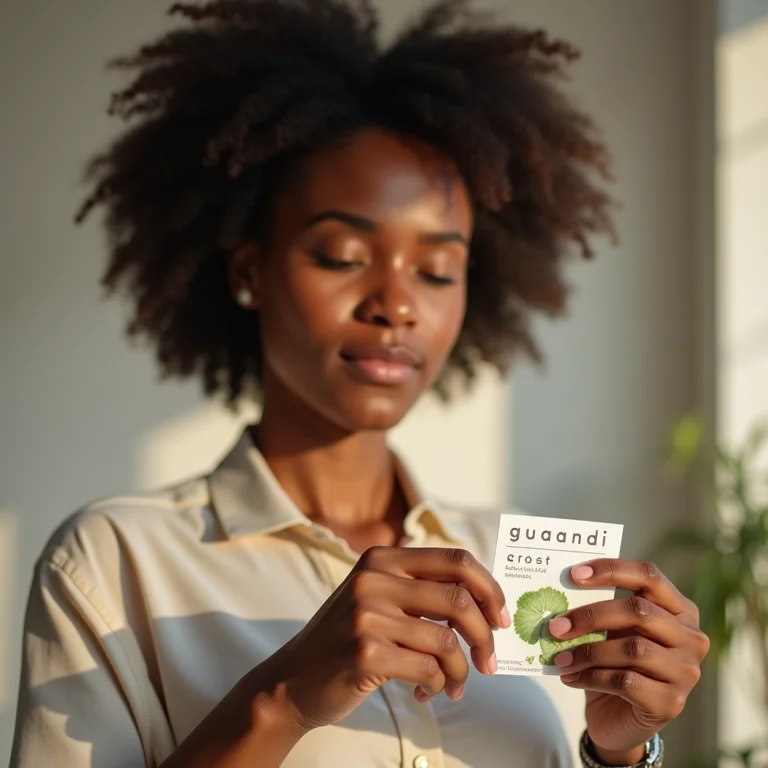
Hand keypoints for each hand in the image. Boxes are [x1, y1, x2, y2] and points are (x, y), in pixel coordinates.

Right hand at [264, 546, 508, 731]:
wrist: (292, 680)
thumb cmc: (346, 640)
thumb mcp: (378, 598)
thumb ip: (420, 590)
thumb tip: (486, 603)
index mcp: (383, 558)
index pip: (455, 559)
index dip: (489, 587)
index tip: (500, 618)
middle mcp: (374, 578)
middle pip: (459, 598)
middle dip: (485, 635)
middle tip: (489, 663)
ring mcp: (367, 614)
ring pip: (446, 640)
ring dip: (460, 671)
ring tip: (452, 686)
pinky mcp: (365, 652)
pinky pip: (427, 669)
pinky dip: (437, 686)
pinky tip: (425, 694)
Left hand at [547, 559, 709, 761]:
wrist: (620, 721)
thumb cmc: (615, 664)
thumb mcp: (612, 632)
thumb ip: (602, 612)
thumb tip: (563, 593)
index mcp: (679, 610)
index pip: (648, 576)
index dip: (611, 570)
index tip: (573, 574)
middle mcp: (691, 638)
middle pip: (639, 611)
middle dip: (591, 616)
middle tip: (556, 626)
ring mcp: (686, 672)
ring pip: (632, 649)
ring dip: (587, 652)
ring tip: (559, 658)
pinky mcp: (671, 703)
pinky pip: (626, 681)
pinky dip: (591, 677)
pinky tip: (570, 677)